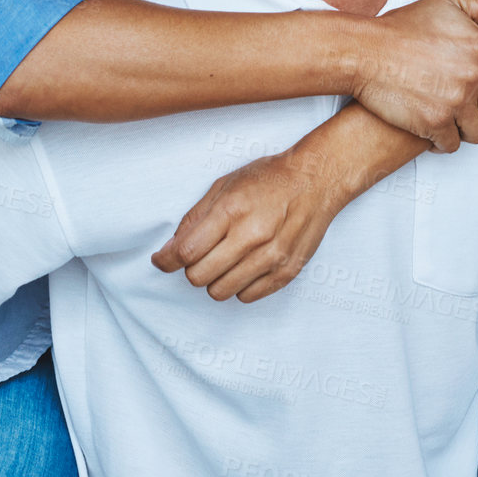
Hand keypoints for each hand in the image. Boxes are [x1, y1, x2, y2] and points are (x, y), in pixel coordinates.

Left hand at [151, 146, 342, 303]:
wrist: (315, 180)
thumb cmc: (268, 179)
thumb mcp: (225, 185)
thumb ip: (195, 217)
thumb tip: (170, 249)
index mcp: (231, 210)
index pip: (186, 252)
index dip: (166, 260)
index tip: (161, 261)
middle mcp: (251, 236)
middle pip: (199, 276)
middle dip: (192, 267)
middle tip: (201, 253)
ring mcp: (271, 258)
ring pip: (220, 292)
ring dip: (214, 279)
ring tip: (224, 258)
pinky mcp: (286, 273)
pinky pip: (246, 297)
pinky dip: (238, 285)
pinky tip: (245, 265)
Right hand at [353, 0, 477, 151]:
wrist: (365, 51)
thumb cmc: (403, 26)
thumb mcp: (447, 4)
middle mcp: (475, 78)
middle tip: (468, 106)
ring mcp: (455, 103)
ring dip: (467, 129)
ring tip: (451, 118)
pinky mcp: (434, 124)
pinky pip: (453, 145)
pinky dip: (443, 140)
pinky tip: (432, 126)